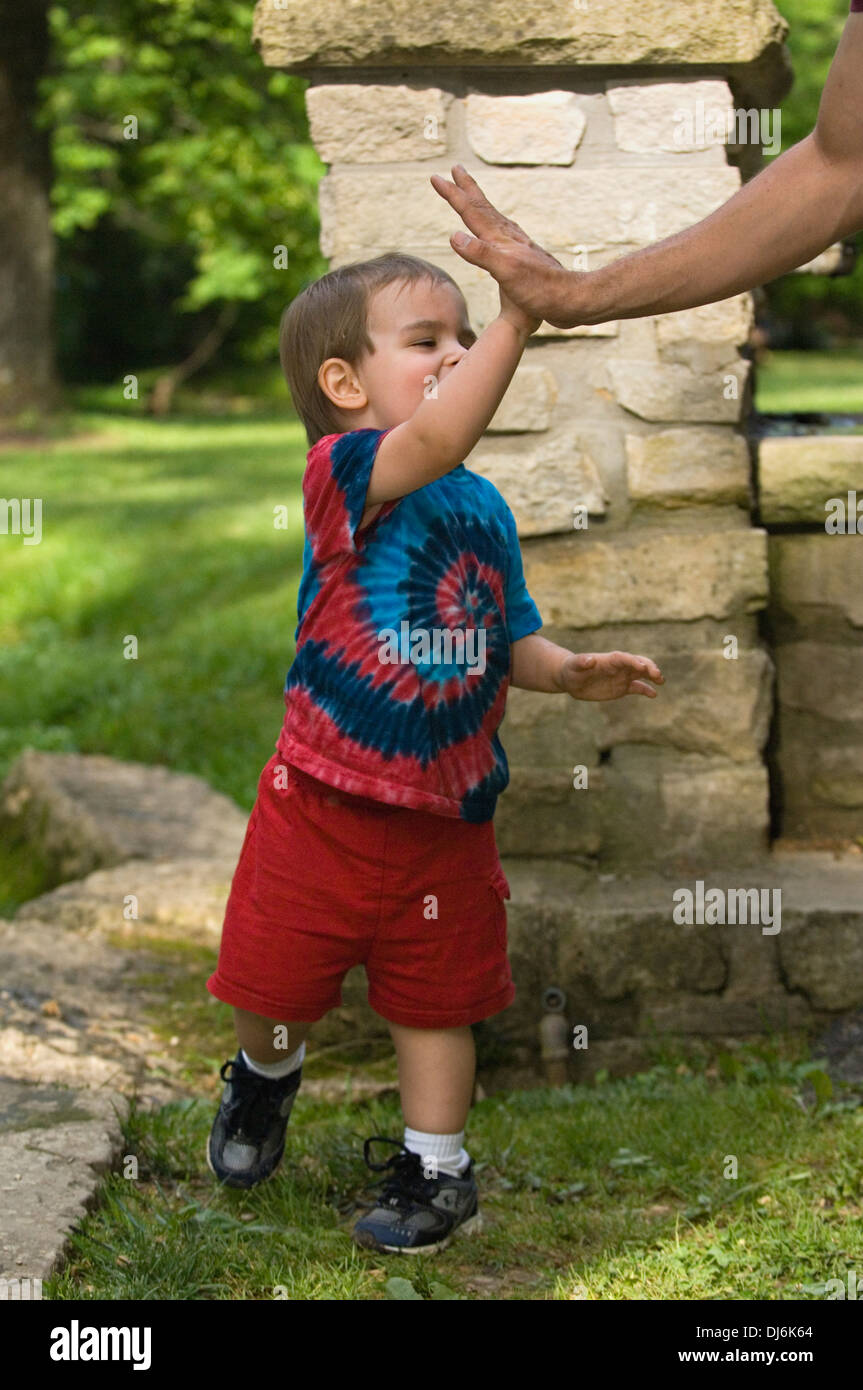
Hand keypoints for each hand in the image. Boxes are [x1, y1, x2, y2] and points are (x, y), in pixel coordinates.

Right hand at [430, 163, 579, 328]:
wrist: (572, 301)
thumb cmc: (541, 292)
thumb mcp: (508, 274)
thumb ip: (481, 254)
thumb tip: (453, 235)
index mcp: (501, 241)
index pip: (472, 212)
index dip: (453, 195)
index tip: (435, 177)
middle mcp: (510, 239)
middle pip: (484, 208)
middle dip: (467, 189)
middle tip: (455, 169)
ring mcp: (519, 248)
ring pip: (494, 219)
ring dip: (480, 205)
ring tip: (473, 196)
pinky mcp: (526, 260)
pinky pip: (504, 235)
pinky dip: (494, 226)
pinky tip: (498, 232)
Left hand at [557, 651, 664, 700]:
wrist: (571, 679)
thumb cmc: (571, 669)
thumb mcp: (574, 666)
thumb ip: (582, 662)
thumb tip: (590, 659)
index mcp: (609, 659)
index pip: (624, 658)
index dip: (633, 661)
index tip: (642, 666)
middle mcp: (619, 666)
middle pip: (638, 663)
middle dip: (649, 667)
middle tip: (657, 675)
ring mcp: (622, 676)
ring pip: (641, 674)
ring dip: (652, 676)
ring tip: (661, 681)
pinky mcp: (622, 687)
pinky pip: (637, 687)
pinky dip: (646, 690)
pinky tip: (654, 694)